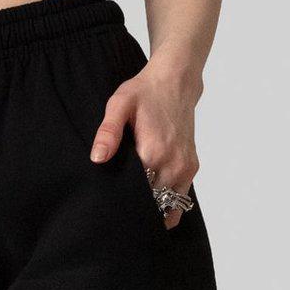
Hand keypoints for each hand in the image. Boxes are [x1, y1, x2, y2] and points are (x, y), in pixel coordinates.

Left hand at [91, 53, 201, 229]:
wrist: (176, 80)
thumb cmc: (145, 92)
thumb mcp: (119, 105)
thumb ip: (108, 133)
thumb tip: (98, 159)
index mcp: (153, 154)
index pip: (134, 194)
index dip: (120, 202)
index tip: (110, 203)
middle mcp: (173, 165)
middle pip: (150, 203)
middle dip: (135, 208)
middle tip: (118, 209)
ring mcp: (184, 168)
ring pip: (165, 205)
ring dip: (151, 209)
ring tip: (134, 207)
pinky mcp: (191, 168)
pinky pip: (179, 199)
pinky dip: (166, 204)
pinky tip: (151, 203)